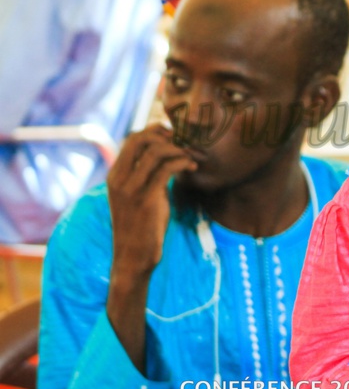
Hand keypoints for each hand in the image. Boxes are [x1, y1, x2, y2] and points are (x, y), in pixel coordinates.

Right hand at [107, 124, 196, 276]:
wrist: (133, 256)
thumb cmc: (141, 226)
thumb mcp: (139, 195)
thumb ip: (146, 175)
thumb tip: (165, 155)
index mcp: (115, 175)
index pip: (132, 138)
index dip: (156, 132)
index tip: (174, 137)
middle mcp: (119, 179)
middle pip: (141, 139)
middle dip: (166, 135)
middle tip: (184, 143)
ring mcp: (130, 189)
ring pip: (155, 152)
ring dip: (178, 149)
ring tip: (191, 157)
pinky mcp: (146, 200)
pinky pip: (166, 169)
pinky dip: (182, 162)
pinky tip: (192, 166)